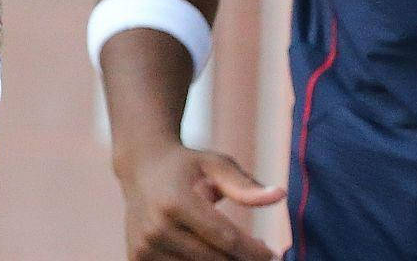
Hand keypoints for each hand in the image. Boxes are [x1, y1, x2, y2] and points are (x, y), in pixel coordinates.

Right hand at [115, 141, 283, 260]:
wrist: (140, 167)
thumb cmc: (186, 165)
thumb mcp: (215, 165)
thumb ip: (245, 185)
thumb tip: (279, 195)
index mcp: (175, 202)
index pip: (225, 238)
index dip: (254, 251)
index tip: (274, 254)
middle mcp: (156, 227)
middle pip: (214, 260)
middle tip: (260, 255)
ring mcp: (144, 247)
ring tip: (236, 252)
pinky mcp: (137, 259)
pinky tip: (213, 254)